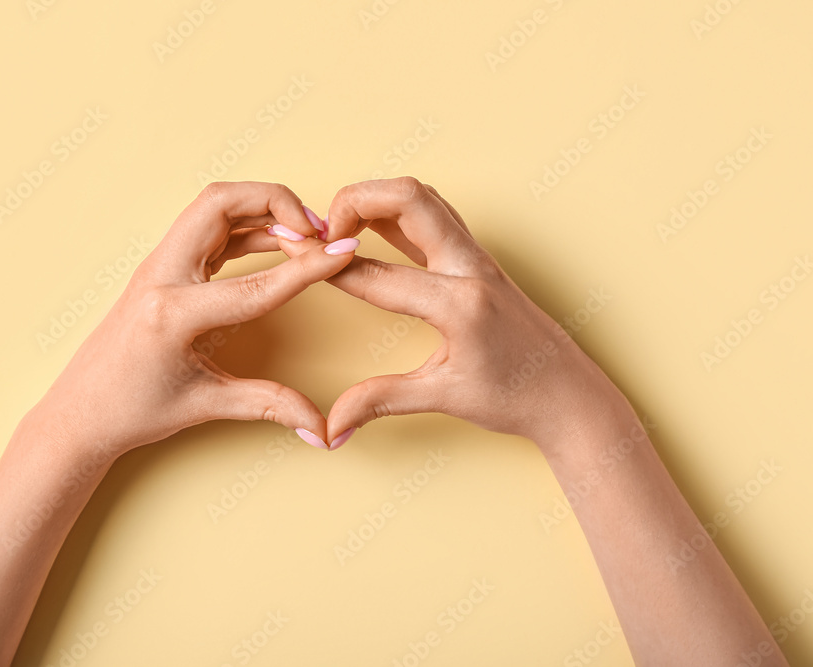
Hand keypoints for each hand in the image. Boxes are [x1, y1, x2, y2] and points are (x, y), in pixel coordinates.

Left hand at [25, 181, 359, 461]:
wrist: (80, 412)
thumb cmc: (132, 410)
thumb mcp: (205, 405)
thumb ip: (269, 406)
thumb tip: (320, 430)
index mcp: (173, 314)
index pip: (255, 283)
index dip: (307, 267)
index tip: (344, 252)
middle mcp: (161, 277)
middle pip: (220, 203)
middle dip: (276, 203)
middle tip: (318, 231)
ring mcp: (157, 266)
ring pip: (213, 207)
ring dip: (261, 210)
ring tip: (305, 237)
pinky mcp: (161, 267)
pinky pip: (208, 229)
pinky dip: (246, 227)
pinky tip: (277, 244)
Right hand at [275, 177, 619, 449]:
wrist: (568, 395)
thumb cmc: (516, 397)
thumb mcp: (444, 398)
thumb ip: (381, 401)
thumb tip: (332, 426)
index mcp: (460, 303)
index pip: (378, 274)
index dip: (330, 266)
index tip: (297, 260)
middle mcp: (471, 268)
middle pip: (407, 197)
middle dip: (354, 201)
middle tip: (323, 232)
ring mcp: (479, 258)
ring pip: (423, 197)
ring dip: (377, 200)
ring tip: (341, 228)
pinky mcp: (479, 260)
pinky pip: (434, 216)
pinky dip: (397, 213)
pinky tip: (374, 231)